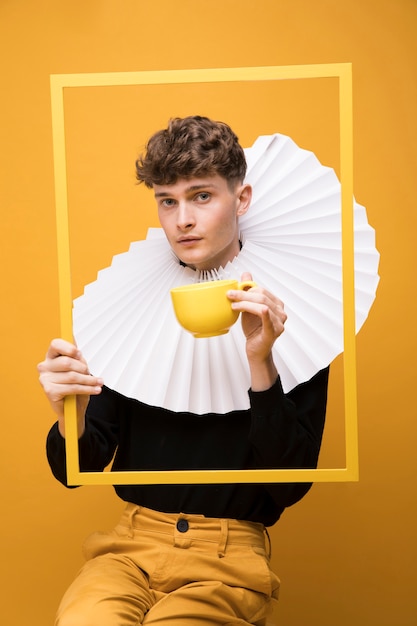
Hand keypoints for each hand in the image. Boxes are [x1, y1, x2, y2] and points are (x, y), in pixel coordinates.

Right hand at [37, 338, 102, 435]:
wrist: (73, 408)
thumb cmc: (74, 385)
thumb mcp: (79, 367)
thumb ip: (75, 354)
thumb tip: (72, 336)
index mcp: (51, 357)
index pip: (56, 344)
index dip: (69, 348)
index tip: (79, 354)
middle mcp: (45, 366)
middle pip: (67, 362)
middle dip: (83, 368)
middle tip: (89, 373)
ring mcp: (45, 379)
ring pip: (72, 376)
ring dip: (89, 380)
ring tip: (98, 383)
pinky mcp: (49, 391)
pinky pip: (73, 388)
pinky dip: (87, 389)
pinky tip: (95, 389)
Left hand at [227, 273, 286, 389]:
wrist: (256, 349)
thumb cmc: (254, 328)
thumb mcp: (249, 307)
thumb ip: (249, 291)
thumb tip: (246, 274)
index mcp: (276, 304)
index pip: (262, 290)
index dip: (246, 289)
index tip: (232, 291)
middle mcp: (281, 312)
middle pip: (262, 296)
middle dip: (244, 294)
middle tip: (230, 295)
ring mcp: (279, 322)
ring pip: (262, 305)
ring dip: (245, 303)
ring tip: (233, 305)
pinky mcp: (274, 331)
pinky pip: (267, 319)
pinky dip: (260, 312)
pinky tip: (254, 309)